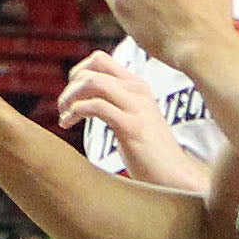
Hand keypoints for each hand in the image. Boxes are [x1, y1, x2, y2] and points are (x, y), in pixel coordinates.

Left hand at [54, 55, 174, 154]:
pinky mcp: (132, 126)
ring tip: (64, 116)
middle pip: (94, 67)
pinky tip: (68, 124)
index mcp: (137, 87)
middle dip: (71, 85)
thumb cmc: (150, 155)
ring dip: (70, 97)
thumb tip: (83, 99)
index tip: (71, 96)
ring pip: (93, 82)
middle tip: (63, 108)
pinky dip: (76, 111)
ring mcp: (137, 107)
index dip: (78, 72)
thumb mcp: (132, 121)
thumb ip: (115, 105)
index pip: (100, 59)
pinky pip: (97, 106)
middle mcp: (138, 91)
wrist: (175, 179)